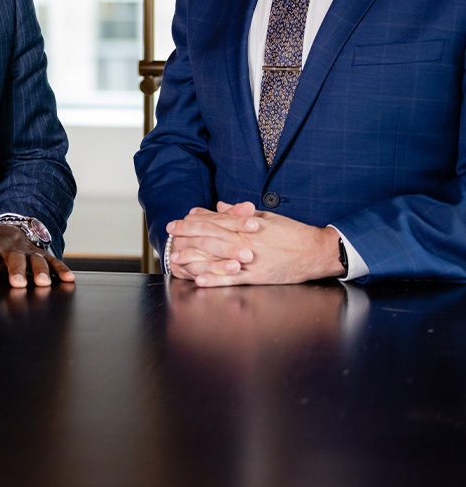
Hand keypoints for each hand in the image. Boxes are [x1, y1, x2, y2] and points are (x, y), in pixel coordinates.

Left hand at [0, 225, 74, 287]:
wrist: (7, 230)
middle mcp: (10, 249)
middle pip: (13, 259)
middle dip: (16, 271)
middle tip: (17, 284)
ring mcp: (28, 251)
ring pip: (35, 260)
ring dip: (40, 271)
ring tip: (42, 284)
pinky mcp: (42, 254)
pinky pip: (53, 261)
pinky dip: (61, 270)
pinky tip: (68, 280)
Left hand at [167, 202, 341, 286]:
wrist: (316, 251)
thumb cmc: (293, 232)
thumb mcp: (266, 217)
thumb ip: (240, 213)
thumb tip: (219, 206)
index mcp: (247, 226)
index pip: (215, 221)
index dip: (194, 221)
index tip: (178, 220)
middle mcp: (246, 241)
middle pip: (211, 236)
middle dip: (188, 235)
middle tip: (169, 235)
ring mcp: (252, 260)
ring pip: (218, 258)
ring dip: (195, 258)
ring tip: (176, 259)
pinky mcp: (259, 276)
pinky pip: (233, 278)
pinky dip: (216, 279)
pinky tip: (200, 280)